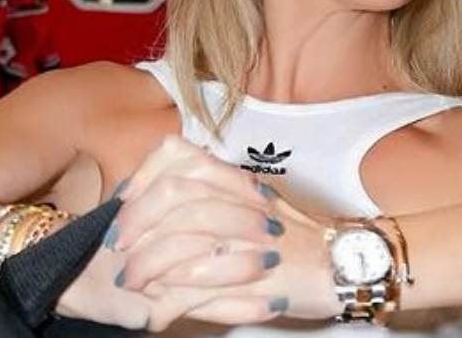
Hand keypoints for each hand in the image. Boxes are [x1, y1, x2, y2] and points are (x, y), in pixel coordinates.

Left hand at [104, 135, 338, 330]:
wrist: (344, 264)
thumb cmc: (296, 241)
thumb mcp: (253, 206)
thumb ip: (211, 199)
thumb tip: (155, 204)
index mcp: (238, 180)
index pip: (182, 156)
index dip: (146, 175)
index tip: (125, 197)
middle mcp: (244, 200)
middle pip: (176, 194)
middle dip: (137, 220)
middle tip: (118, 244)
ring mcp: (251, 235)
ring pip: (185, 237)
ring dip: (149, 261)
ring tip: (131, 280)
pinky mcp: (258, 274)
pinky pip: (205, 280)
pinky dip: (174, 293)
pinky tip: (158, 305)